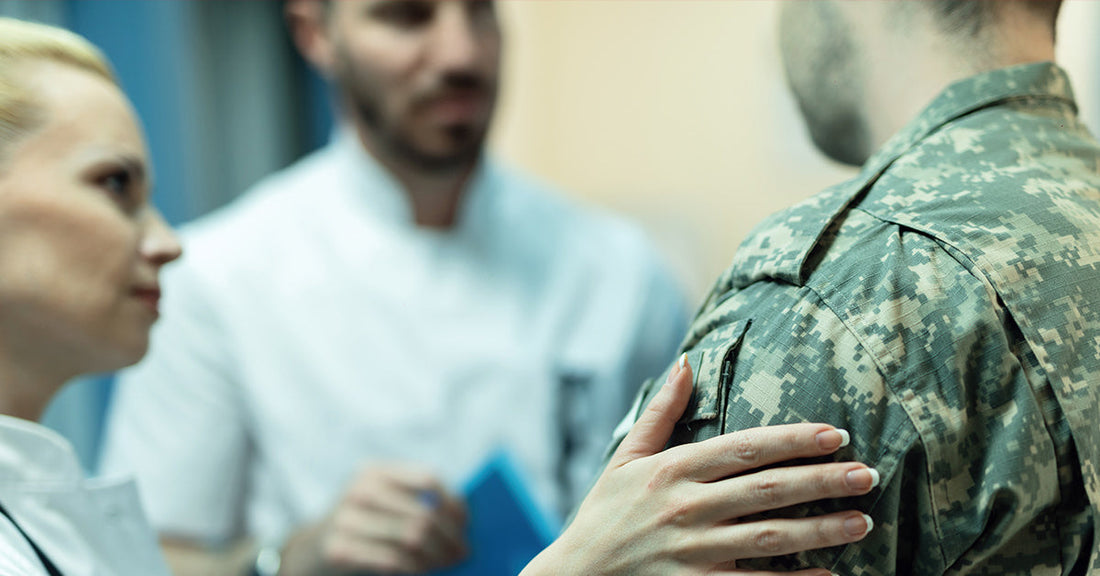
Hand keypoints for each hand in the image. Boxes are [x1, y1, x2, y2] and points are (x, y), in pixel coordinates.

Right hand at [279, 465, 466, 575]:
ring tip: (447, 562)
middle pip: (424, 512)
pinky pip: (392, 559)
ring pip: (412, 537)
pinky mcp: (339, 549)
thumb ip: (418, 501)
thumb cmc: (364, 525)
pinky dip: (416, 567)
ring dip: (437, 555)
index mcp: (375, 471)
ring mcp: (346, 519)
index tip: (466, 524)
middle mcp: (359, 489)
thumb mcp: (385, 502)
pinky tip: (423, 570)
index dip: (452, 503)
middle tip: (463, 553)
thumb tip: (463, 517)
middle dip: (450, 537)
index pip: (428, 480)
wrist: (311, 550)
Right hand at [521, 355, 877, 575]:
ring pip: (770, 538)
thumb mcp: (625, 458)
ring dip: (821, 529)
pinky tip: (828, 574)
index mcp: (672, 470)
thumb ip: (661, 413)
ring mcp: (692, 552)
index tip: (834, 435)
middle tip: (867, 474)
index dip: (792, 441)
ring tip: (862, 520)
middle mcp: (685, 507)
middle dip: (822, 480)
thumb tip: (685, 363)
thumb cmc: (603, 515)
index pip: (744, 448)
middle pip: (767, 490)